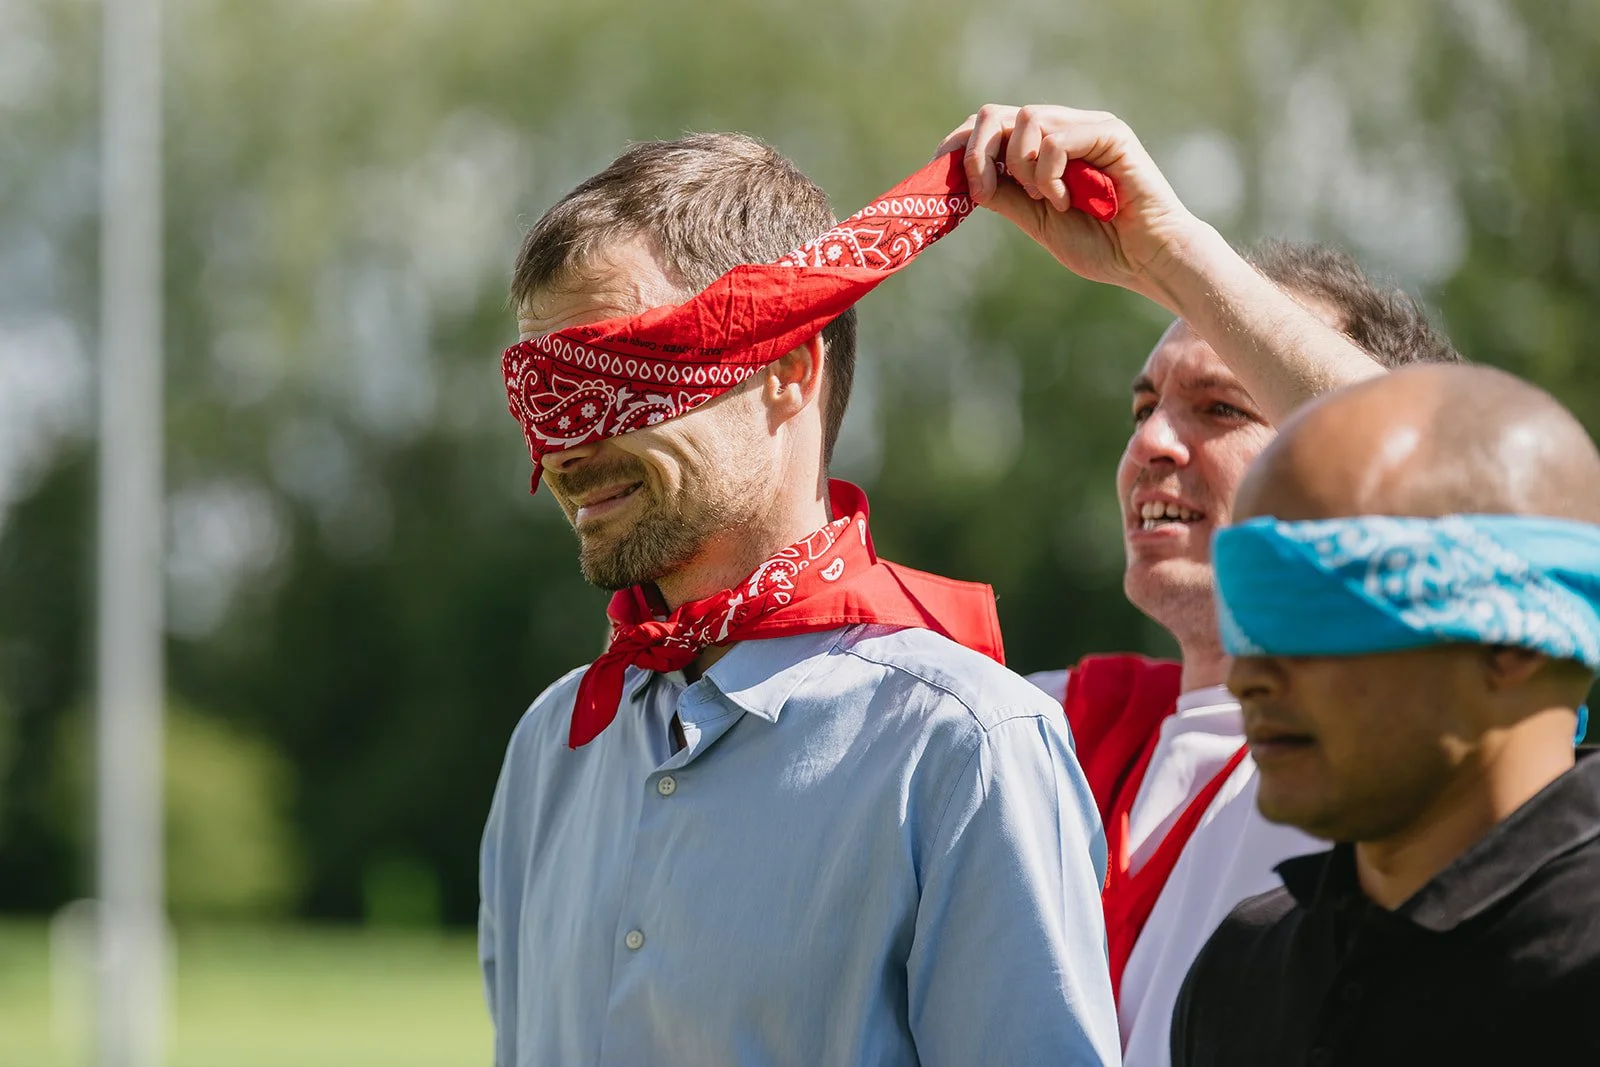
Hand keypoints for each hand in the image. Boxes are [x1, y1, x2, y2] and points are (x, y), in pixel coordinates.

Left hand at [935, 104, 1205, 306]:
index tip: (939, 168)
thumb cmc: (1102, 246)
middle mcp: (1063, 130)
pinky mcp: (1109, 132)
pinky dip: (1050, 173)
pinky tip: (1065, 200)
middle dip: (978, 151)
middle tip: (981, 191)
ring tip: (1046, 201)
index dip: (960, 142)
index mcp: (1043, 150)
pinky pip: (1056, 138)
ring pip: (1026, 120)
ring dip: (1022, 168)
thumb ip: (1007, 196)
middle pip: (999, 113)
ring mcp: (1086, 127)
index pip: (991, 126)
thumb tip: (965, 178)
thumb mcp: (1038, 221)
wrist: (1147, 260)